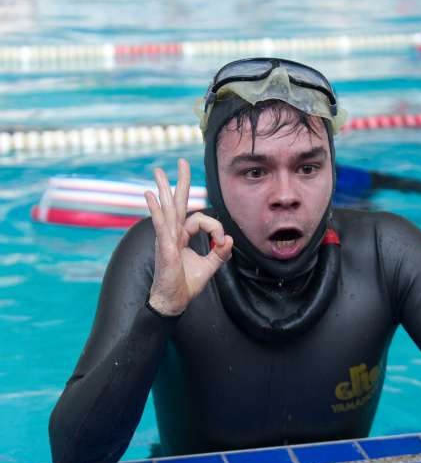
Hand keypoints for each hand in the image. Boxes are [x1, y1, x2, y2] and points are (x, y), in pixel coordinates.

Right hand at [145, 158, 232, 315]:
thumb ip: (220, 253)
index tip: (222, 243)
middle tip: (181, 162)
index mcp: (182, 236)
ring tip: (157, 172)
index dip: (216, 228)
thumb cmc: (186, 284)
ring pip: (167, 209)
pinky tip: (150, 196)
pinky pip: (161, 225)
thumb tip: (229, 239)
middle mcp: (173, 233)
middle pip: (177, 203)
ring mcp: (166, 238)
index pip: (201, 220)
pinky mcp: (164, 246)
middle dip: (180, 182)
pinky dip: (156, 210)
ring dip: (163, 188)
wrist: (174, 301)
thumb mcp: (209, 266)